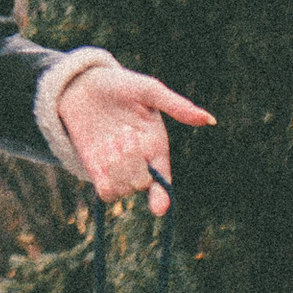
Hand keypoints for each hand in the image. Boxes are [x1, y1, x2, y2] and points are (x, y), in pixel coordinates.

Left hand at [54, 62, 213, 213]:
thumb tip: (210, 119)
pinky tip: (101, 153)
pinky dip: (104, 179)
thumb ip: (176, 106)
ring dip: (116, 166)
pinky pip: (106, 193)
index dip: (163, 196)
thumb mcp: (148, 91)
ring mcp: (118, 169)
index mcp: (157, 146)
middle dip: (131, 162)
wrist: (82, 84)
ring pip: (124, 190)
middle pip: (142, 184)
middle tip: (123, 132)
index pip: (164, 180)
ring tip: (110, 139)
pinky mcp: (98, 172)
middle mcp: (140, 162)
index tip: (159, 208)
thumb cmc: (120, 85)